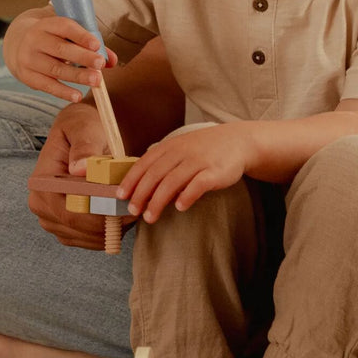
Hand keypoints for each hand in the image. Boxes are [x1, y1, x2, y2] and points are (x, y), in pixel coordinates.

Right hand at [4, 12, 115, 102]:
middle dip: (83, 57)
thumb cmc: (52, 37)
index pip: (64, 27)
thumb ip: (90, 44)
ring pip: (55, 69)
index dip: (81, 36)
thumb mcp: (66, 34)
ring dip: (77, 76)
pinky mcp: (27, 76)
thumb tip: (113, 61)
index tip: (97, 45)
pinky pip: (47, 85)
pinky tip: (77, 96)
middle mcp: (34, 39)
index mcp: (46, 24)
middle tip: (101, 64)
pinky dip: (63, 92)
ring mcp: (28, 58)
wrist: (17, 43)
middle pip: (60, 49)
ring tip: (96, 81)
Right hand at [27, 100, 133, 247]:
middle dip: (108, 223)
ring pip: (84, 237)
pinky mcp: (64, 227)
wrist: (84, 134)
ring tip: (130, 211)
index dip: (98, 215)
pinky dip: (107, 233)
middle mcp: (40, 203)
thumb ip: (84, 147)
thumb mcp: (84, 128)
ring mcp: (51, 218)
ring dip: (110, 229)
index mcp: (41, 181)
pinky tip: (121, 217)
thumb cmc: (84, 127)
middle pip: (77, 228)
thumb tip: (80, 168)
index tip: (126, 209)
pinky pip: (87, 240)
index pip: (68, 211)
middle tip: (135, 211)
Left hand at [118, 124, 252, 223]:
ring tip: (150, 217)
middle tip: (132, 211)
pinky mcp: (215, 172)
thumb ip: (162, 164)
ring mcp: (198, 161)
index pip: (145, 163)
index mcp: (170, 146)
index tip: (120, 196)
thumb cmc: (203, 149)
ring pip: (173, 181)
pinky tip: (180, 207)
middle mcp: (181, 152)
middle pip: (155, 174)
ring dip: (158, 200)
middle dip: (141, 194)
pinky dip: (187, 195)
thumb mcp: (180, 150)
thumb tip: (141, 187)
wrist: (237, 141)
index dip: (131, 180)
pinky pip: (199, 184)